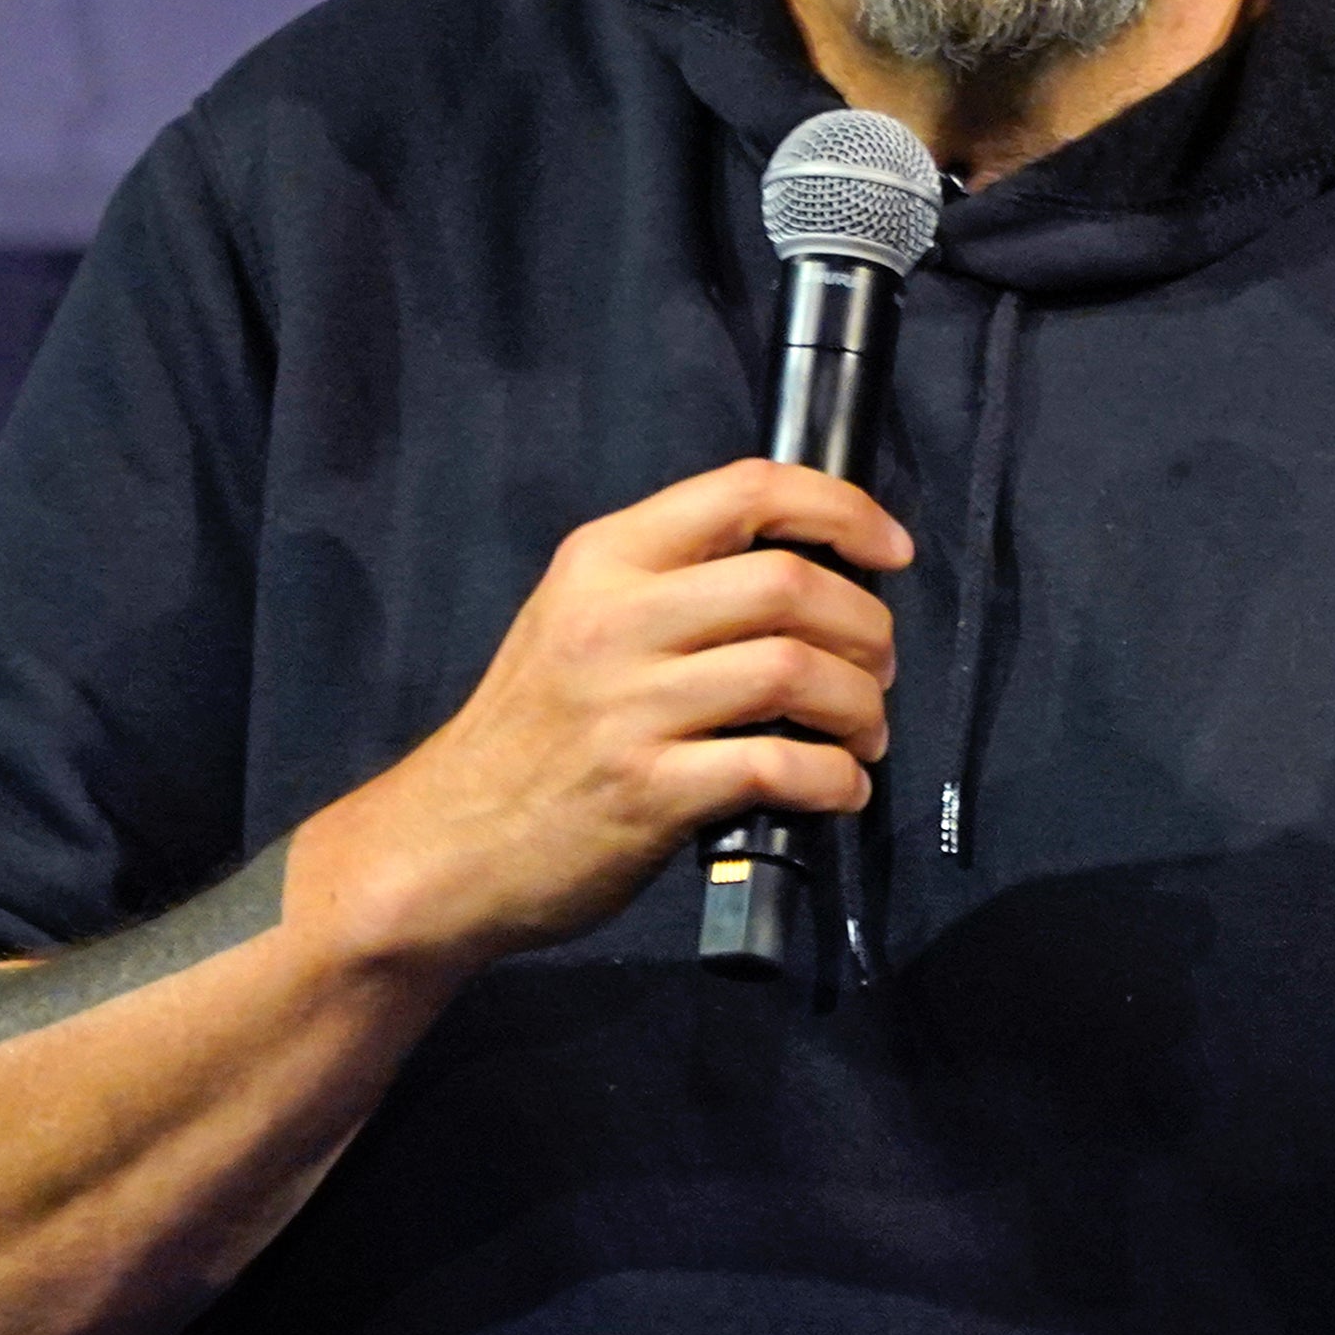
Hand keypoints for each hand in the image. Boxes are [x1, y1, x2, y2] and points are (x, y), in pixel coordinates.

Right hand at [314, 459, 910, 970]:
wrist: (444, 844)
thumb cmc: (530, 734)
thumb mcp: (575, 620)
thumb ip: (670, 585)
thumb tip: (808, 575)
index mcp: (603, 559)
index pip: (746, 489)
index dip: (841, 509)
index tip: (890, 550)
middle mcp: (614, 619)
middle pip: (789, 584)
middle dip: (866, 626)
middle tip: (880, 667)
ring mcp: (629, 707)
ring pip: (793, 671)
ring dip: (860, 705)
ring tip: (865, 733)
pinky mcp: (646, 791)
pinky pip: (778, 768)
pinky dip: (834, 779)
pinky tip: (838, 788)